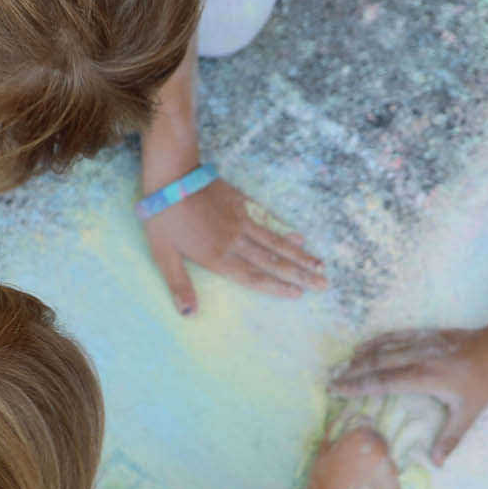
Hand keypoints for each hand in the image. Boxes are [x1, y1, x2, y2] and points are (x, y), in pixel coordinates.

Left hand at [142, 177, 326, 313]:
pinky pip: (267, 221)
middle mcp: (236, 241)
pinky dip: (284, 231)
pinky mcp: (241, 203)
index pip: (253, 277)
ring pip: (276, 242)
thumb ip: (179, 284)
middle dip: (300, 274)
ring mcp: (241, 221)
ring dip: (300, 255)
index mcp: (218, 257)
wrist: (172, 174)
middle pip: (273, 261)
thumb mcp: (163, 254)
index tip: (299, 293)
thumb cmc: (163, 216)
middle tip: (324, 284)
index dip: (277, 287)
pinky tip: (298, 236)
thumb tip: (189, 314)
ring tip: (320, 265)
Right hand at [295, 424, 400, 488]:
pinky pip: (391, 482)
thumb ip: (332, 435)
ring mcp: (392, 471)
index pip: (368, 427)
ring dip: (378, 469)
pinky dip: (382, 486)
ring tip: (361, 485)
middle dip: (371, 451)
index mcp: (361, 438)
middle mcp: (381, 451)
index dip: (360, 437)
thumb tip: (339, 420)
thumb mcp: (321, 457)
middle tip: (357, 467)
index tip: (354, 448)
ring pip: (387, 464)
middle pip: (381, 444)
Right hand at [330, 319, 487, 466]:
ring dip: (361, 355)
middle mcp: (417, 357)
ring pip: (384, 347)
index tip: (338, 389)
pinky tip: (366, 345)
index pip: (384, 382)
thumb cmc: (483, 382)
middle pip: (377, 363)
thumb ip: (450, 437)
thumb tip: (437, 463)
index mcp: (424, 377)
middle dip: (353, 371)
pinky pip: (396, 335)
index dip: (359, 385)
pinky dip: (378, 340)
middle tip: (332, 378)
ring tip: (342, 364)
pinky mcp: (426, 334)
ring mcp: (421, 342)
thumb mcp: (468, 412)